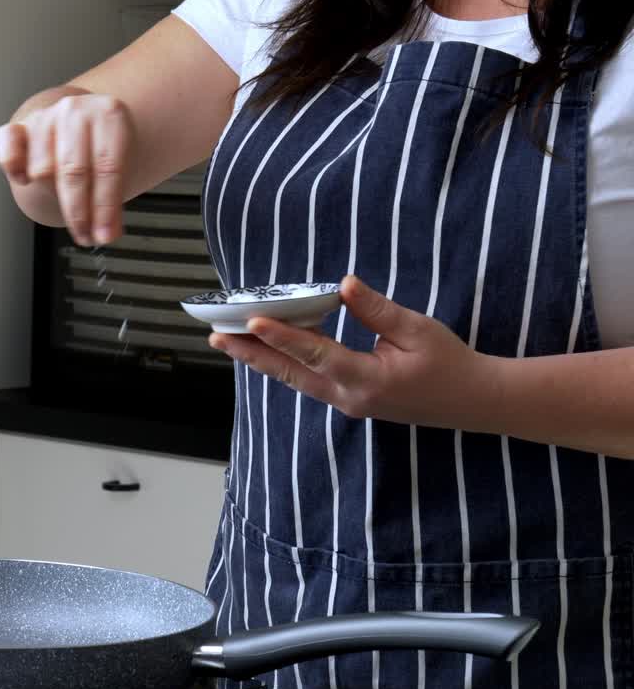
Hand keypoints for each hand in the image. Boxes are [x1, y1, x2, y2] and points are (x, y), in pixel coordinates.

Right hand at [0, 94, 133, 245]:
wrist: (84, 126)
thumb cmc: (104, 150)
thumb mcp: (123, 167)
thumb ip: (113, 200)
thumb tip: (105, 233)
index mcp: (109, 114)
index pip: (107, 167)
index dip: (105, 207)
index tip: (105, 235)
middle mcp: (75, 111)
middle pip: (74, 171)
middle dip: (79, 212)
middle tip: (86, 236)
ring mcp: (45, 117)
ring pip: (42, 167)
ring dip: (52, 197)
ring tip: (70, 213)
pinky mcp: (18, 127)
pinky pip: (6, 144)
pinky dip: (12, 164)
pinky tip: (24, 179)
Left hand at [208, 276, 505, 430]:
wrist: (473, 401)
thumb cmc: (450, 362)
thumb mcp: (418, 330)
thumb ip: (377, 310)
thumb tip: (344, 285)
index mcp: (366, 379)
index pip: (315, 353)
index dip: (282, 336)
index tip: (252, 321)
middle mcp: (349, 396)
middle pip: (289, 372)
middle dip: (251, 353)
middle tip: (215, 336)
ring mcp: (346, 402)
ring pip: (293, 379)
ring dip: (260, 359)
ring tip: (227, 341)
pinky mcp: (349, 400)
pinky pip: (307, 380)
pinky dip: (282, 363)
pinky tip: (264, 349)